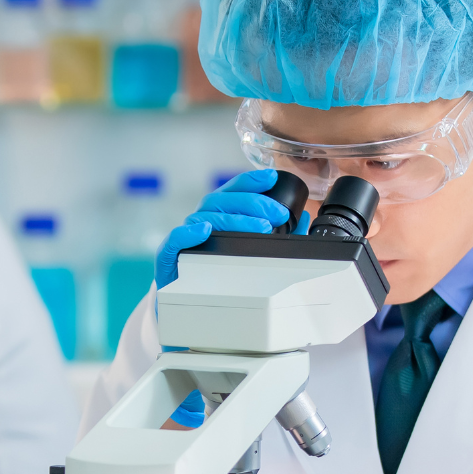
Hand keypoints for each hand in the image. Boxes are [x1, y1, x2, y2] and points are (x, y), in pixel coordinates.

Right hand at [155, 169, 310, 287]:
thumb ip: (277, 232)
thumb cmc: (216, 268)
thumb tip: (303, 218)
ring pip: (206, 217)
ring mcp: (185, 235)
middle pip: (223, 200)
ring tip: (260, 227)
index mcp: (217, 213)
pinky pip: (176, 239)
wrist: (182, 296)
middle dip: (254, 203)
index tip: (272, 177)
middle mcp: (200, 218)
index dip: (251, 180)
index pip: (233, 189)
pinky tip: (205, 231)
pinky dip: (189, 232)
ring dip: (234, 219)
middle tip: (278, 214)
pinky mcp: (169, 254)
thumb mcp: (249, 247)